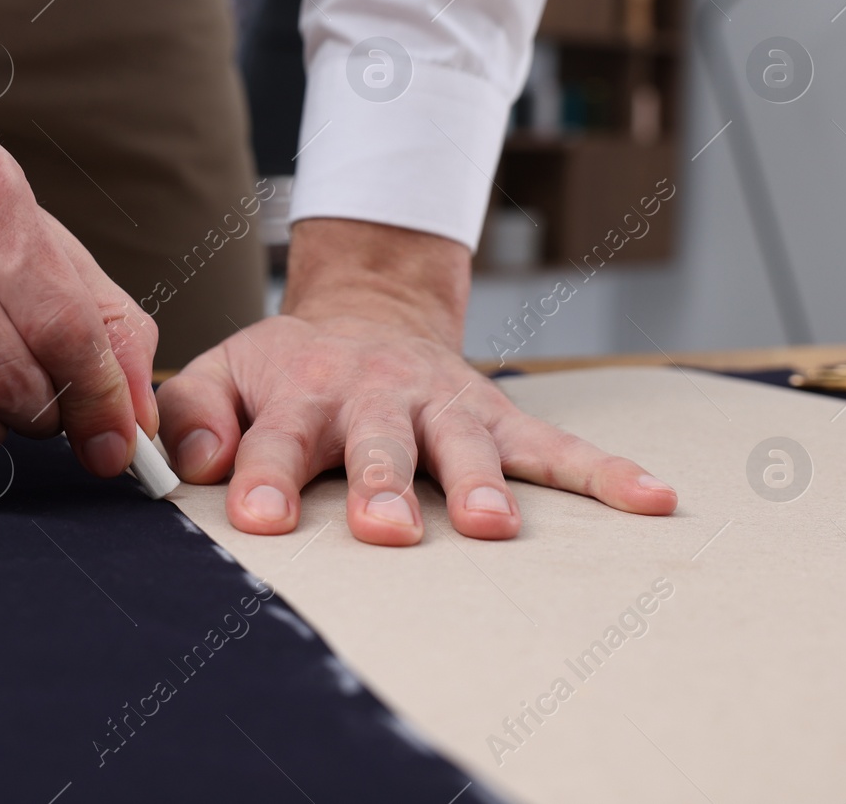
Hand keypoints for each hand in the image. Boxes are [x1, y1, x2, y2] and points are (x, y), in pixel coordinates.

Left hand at [157, 219, 676, 544]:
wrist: (366, 317)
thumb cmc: (287, 369)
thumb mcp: (223, 372)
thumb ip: (193, 415)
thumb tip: (198, 465)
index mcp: (301, 391)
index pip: (275, 439)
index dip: (264, 477)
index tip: (258, 520)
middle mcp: (375, 395)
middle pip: (379, 443)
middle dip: (382, 484)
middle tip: (385, 528)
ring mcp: (442, 404)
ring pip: (464, 445)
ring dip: (480, 484)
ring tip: (492, 527)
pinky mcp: (495, 414)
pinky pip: (554, 443)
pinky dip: (604, 473)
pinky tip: (652, 500)